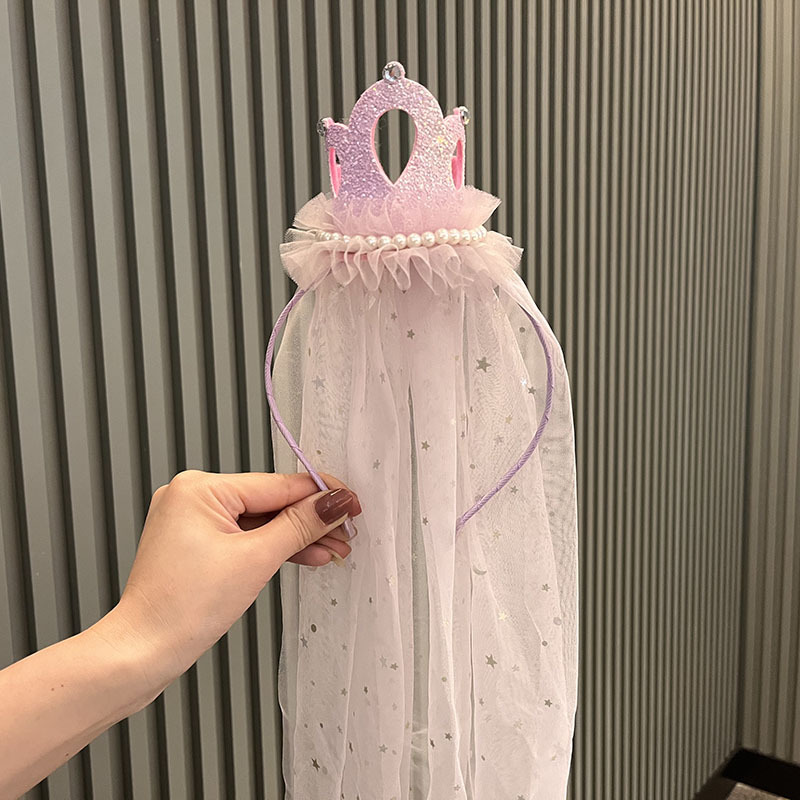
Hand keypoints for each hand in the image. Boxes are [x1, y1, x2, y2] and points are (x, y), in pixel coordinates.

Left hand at [105, 469, 360, 688]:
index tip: (352, 502)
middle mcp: (193, 495)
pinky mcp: (196, 543)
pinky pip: (245, 536)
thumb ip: (300, 525)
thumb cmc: (183, 608)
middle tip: (346, 534)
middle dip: (311, 521)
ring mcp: (192, 520)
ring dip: (296, 537)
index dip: (320, 494)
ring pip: (260, 521)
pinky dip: (272, 547)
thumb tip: (335, 501)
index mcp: (200, 488)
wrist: (142, 653)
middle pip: (270, 502)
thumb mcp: (255, 560)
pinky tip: (305, 554)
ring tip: (333, 549)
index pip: (277, 484)